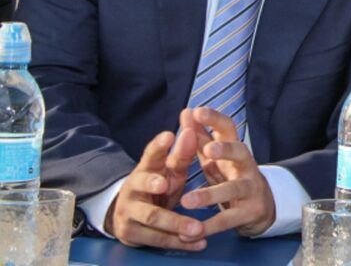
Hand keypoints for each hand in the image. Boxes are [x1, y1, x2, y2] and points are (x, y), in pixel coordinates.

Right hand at [105, 129, 206, 249]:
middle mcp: (133, 188)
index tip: (169, 135)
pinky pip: (157, 239)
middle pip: (143, 185)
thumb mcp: (170, 171)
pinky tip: (199, 243)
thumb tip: (192, 130)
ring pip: (153, 217)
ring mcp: (129, 211)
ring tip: (197, 228)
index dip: (158, 145)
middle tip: (165, 184)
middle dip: (153, 184)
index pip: (150, 154)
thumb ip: (182, 154)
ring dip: (177, 223)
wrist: (128, 215)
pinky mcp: (130, 233)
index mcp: (145, 168)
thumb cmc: (157, 187)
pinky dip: (179, 242)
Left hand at [179, 107, 275, 236]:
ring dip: (209, 195)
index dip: (214, 119)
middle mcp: (246, 165)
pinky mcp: (249, 212)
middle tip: (208, 150)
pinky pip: (228, 219)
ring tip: (186, 201)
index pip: (228, 128)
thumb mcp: (217, 158)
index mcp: (235, 149)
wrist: (262, 206)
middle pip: (239, 152)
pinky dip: (210, 226)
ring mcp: (250, 188)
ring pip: (232, 189)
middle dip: (225, 150)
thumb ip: (200, 138)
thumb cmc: (232, 176)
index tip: (196, 112)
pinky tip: (194, 230)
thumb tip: (186, 112)